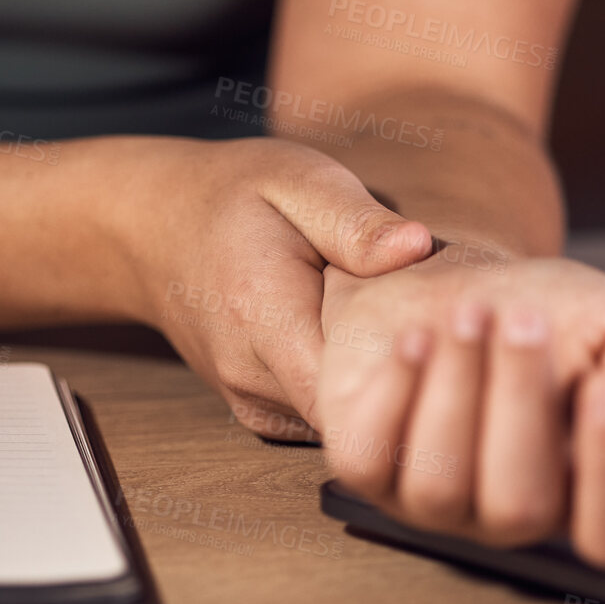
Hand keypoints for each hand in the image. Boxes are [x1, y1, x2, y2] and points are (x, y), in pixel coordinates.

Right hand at [120, 137, 435, 436]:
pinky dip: (359, 392)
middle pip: (358, 415)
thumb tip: (418, 248)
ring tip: (412, 331)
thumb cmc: (233, 197)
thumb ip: (356, 221)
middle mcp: (253, 378)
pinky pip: (327, 421)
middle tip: (448, 329)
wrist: (153, 232)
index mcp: (263, 315)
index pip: (352, 389)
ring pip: (346, 424)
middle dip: (412, 383)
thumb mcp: (297, 179)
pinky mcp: (262, 416)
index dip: (412, 372)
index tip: (451, 334)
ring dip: (386, 389)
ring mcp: (254, 405)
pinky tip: (376, 347)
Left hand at [315, 253, 604, 566]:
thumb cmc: (545, 311)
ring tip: (469, 313)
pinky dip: (395, 389)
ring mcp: (434, 502)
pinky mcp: (368, 470)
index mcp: (590, 491)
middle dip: (519, 402)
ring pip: (440, 484)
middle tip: (523, 319)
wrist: (455, 278)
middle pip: (520, 506)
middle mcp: (511, 512)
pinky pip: (370, 457)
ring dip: (456, 385)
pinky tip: (417, 339)